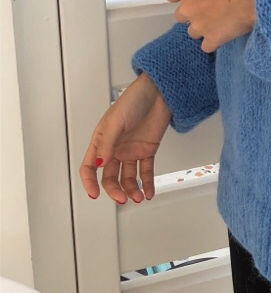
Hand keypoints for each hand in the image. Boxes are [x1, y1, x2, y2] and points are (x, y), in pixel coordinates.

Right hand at [79, 73, 171, 203]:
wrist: (159, 93)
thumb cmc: (134, 100)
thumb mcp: (116, 121)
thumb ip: (108, 144)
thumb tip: (99, 164)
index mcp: (101, 141)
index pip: (89, 167)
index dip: (89, 182)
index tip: (93, 194)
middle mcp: (115, 148)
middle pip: (109, 176)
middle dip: (114, 190)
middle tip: (122, 199)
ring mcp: (131, 150)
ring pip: (128, 177)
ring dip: (132, 189)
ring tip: (138, 197)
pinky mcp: (147, 150)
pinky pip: (145, 171)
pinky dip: (147, 183)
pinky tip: (148, 192)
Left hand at [168, 0, 257, 52]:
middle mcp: (188, 7)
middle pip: (181, 15)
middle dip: (193, 13)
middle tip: (211, 9)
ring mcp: (198, 25)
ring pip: (193, 32)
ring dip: (204, 28)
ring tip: (221, 22)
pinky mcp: (211, 39)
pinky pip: (207, 46)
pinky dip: (214, 42)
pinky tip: (225, 34)